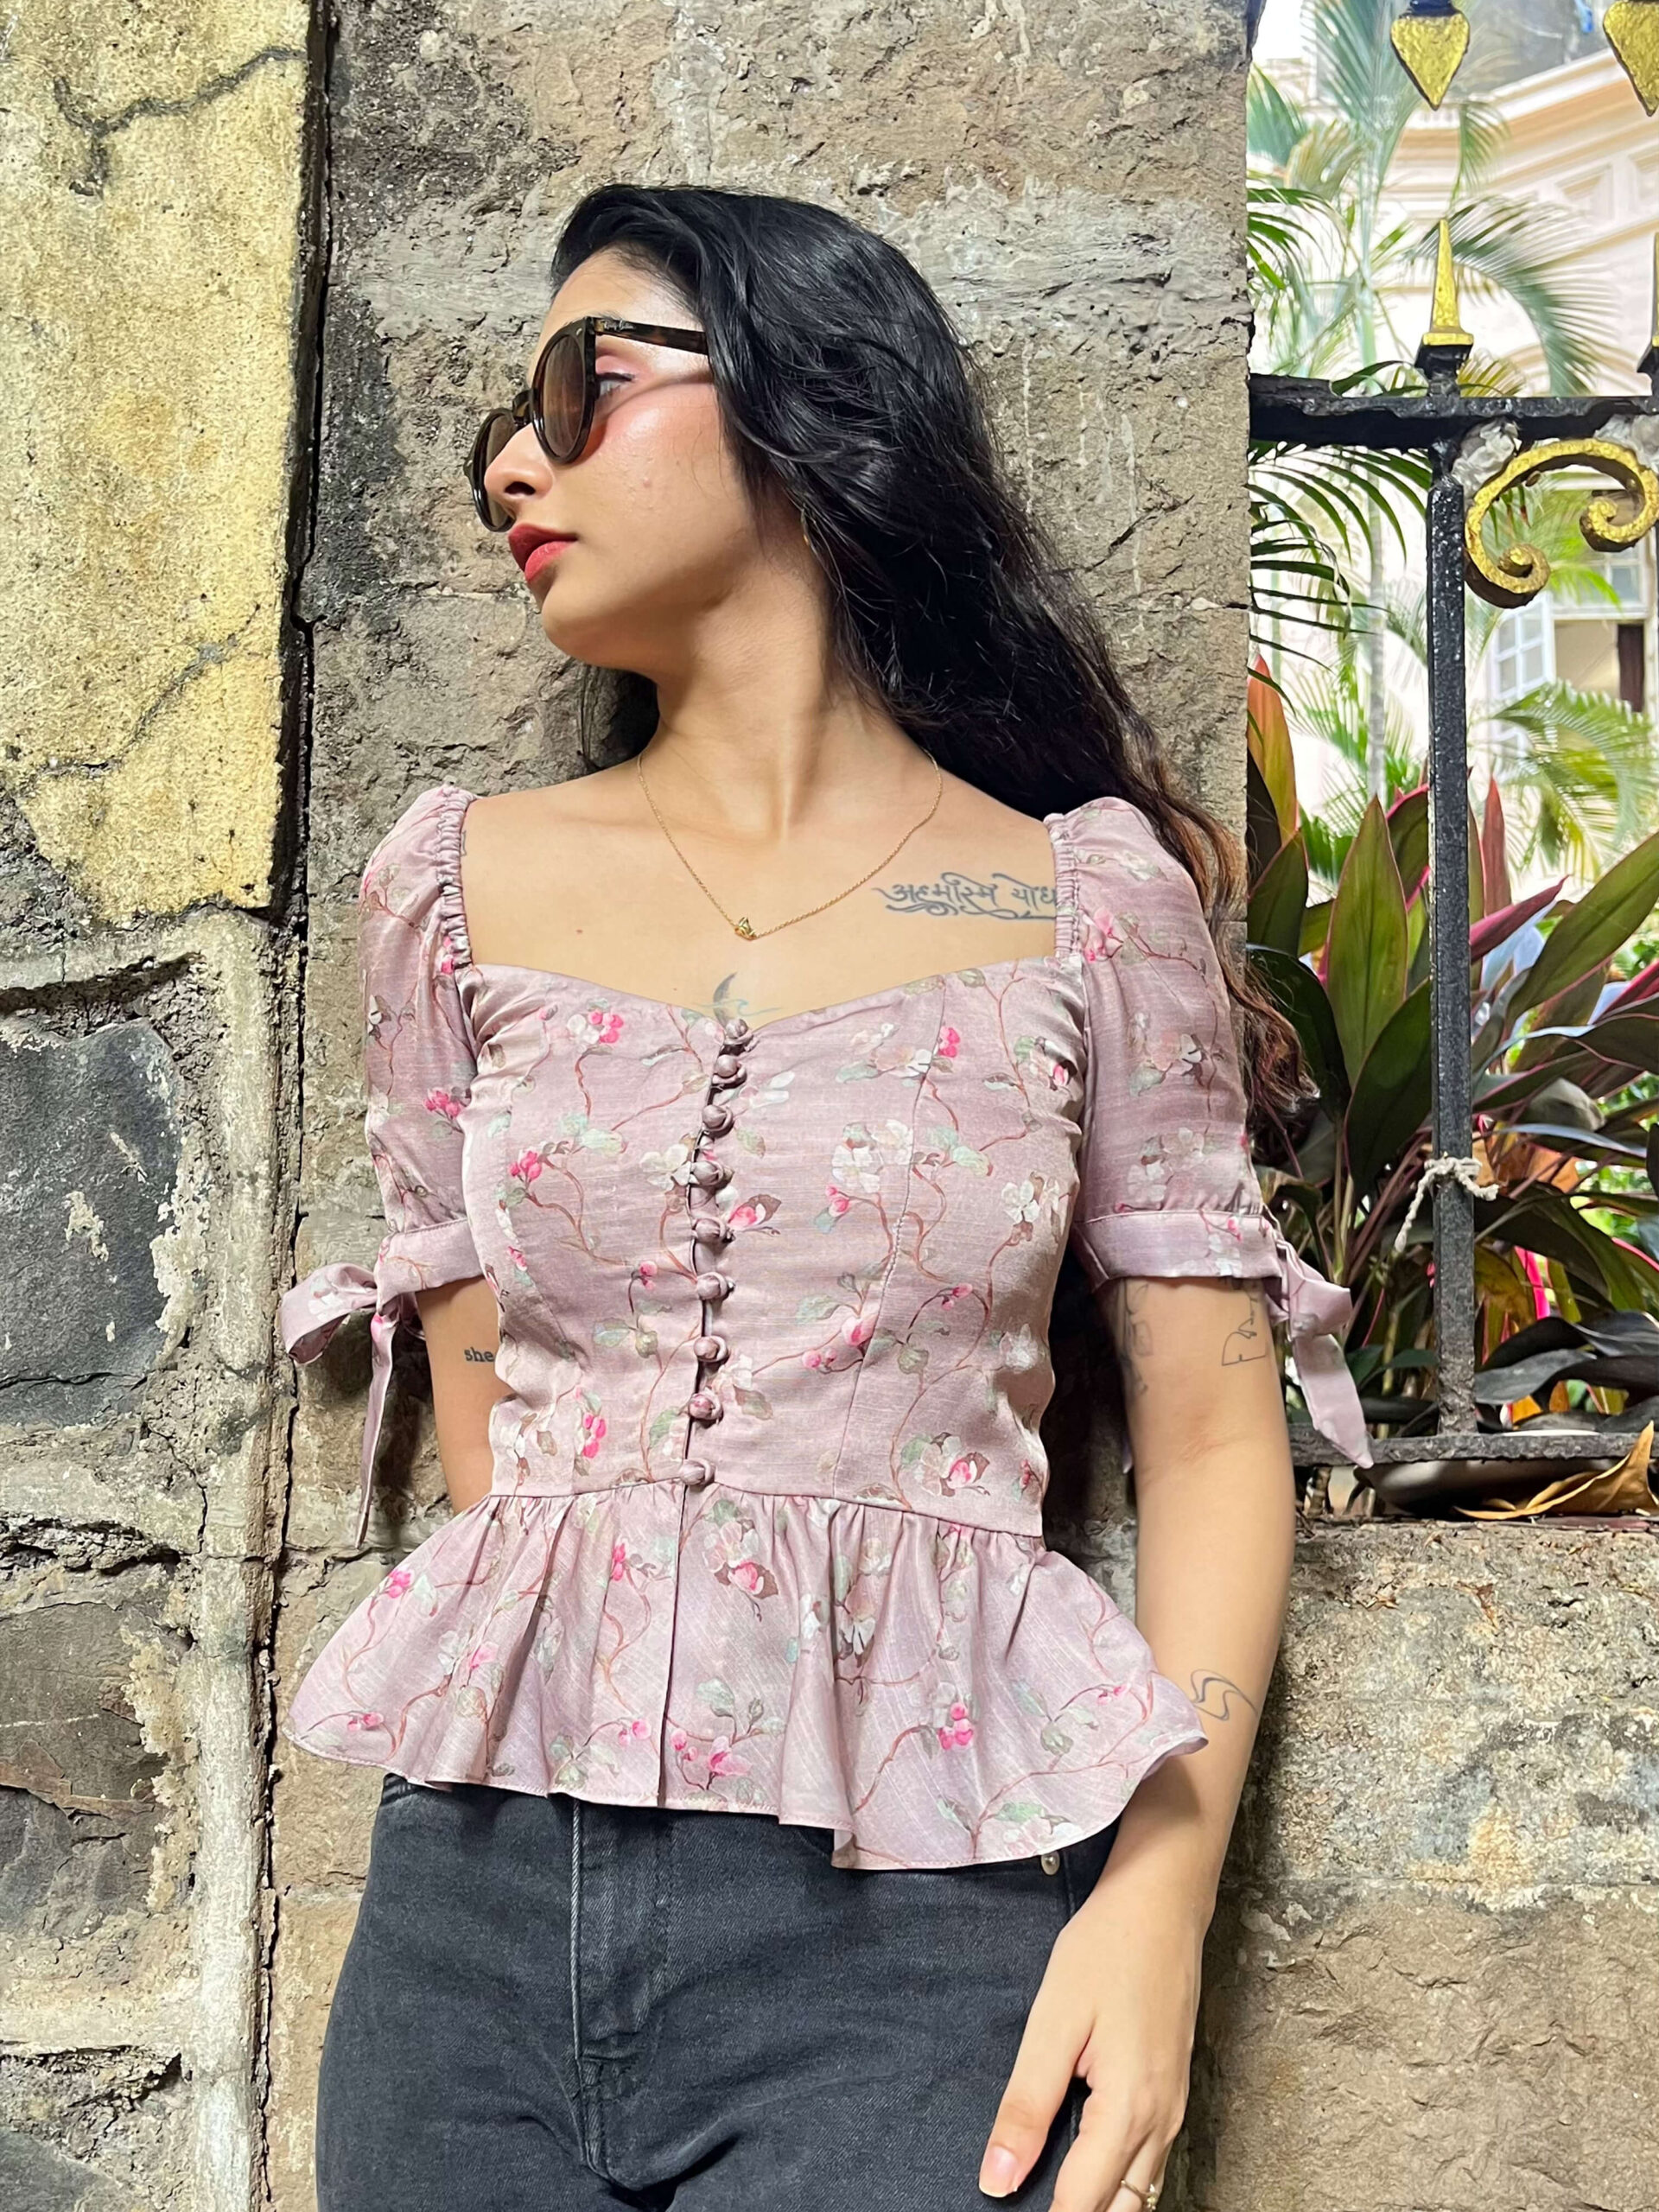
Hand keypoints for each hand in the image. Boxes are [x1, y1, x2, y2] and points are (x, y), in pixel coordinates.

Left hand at [978, 1858, 1205, 2209]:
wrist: (1162, 1901)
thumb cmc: (1106, 1949)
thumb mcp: (1053, 2021)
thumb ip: (1026, 2106)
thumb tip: (997, 2179)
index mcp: (1130, 2108)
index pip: (1082, 2205)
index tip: (1005, 2209)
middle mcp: (1163, 2122)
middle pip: (1118, 2210)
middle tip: (1022, 2201)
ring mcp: (1174, 2109)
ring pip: (1139, 2192)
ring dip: (1097, 2201)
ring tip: (1044, 2188)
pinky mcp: (1174, 2092)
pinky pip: (1148, 2161)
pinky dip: (1116, 2177)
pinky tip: (1080, 2160)